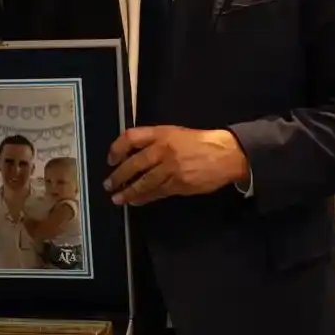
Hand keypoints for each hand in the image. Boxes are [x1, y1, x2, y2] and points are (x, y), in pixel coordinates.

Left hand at [105, 125, 248, 206]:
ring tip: (117, 198)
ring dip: (129, 191)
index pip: (131, 137)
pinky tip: (136, 201)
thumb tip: (131, 155)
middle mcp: (163, 149)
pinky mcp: (179, 184)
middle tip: (108, 184)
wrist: (226, 153)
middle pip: (134, 163)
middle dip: (118, 176)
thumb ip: (153, 141)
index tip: (111, 160)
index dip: (116, 148)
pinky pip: (157, 192)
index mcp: (161, 133)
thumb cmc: (199, 142)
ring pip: (144, 182)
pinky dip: (144, 197)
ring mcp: (171, 168)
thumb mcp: (174, 133)